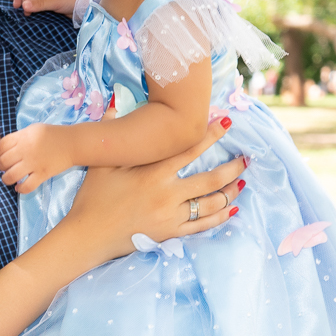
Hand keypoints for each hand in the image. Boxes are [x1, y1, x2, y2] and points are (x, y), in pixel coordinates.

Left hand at [0, 123, 71, 192]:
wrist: (73, 143)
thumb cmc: (53, 134)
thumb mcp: (33, 129)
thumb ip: (19, 137)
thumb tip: (6, 148)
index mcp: (23, 137)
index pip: (1, 146)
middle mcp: (26, 150)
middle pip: (3, 162)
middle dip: (1, 166)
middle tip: (6, 167)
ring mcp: (34, 163)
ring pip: (10, 176)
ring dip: (6, 179)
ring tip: (9, 178)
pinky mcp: (43, 174)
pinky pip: (27, 186)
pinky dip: (20, 189)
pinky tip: (19, 187)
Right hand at [9, 0, 86, 16]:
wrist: (87, 4)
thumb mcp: (55, 1)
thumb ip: (39, 3)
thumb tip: (23, 6)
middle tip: (16, 7)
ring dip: (26, 3)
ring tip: (24, 13)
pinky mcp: (52, 2)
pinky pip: (38, 3)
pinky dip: (32, 7)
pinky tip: (31, 14)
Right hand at [65, 117, 244, 244]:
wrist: (87, 236)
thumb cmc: (93, 199)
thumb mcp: (101, 165)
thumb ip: (112, 131)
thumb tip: (115, 100)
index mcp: (152, 173)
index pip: (189, 150)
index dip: (210, 135)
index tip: (227, 123)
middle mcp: (167, 194)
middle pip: (210, 179)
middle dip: (232, 168)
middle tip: (247, 158)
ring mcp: (171, 216)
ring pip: (211, 203)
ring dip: (230, 192)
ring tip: (242, 182)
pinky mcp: (170, 234)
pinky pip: (202, 225)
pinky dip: (219, 217)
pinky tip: (231, 209)